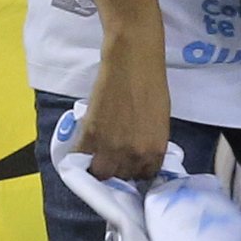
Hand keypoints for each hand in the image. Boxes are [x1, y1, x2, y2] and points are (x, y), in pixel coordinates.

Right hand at [74, 54, 171, 181]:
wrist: (132, 63)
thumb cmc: (151, 85)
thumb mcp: (159, 122)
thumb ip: (150, 143)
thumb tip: (139, 154)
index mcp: (155, 151)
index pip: (145, 176)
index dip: (136, 170)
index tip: (131, 164)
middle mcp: (134, 155)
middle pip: (122, 176)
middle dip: (119, 168)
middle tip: (114, 155)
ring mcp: (110, 148)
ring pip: (100, 173)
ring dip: (99, 165)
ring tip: (98, 153)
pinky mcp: (90, 135)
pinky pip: (81, 156)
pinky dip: (80, 154)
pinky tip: (83, 147)